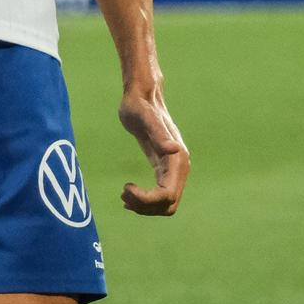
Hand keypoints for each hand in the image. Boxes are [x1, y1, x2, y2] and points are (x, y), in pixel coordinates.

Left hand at [117, 84, 188, 216]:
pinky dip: (146, 202)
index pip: (167, 195)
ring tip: (123, 194)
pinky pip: (160, 196)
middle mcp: (180, 167)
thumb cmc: (140, 106)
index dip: (147, 200)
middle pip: (168, 204)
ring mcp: (174, 170)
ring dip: (144, 206)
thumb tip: (175, 149)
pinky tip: (129, 196)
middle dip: (145, 206)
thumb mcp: (145, 118)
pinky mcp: (164, 169)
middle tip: (122, 193)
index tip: (125, 188)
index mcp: (178, 159)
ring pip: (165, 204)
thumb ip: (159, 134)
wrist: (142, 97)